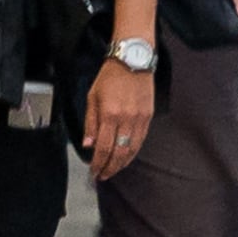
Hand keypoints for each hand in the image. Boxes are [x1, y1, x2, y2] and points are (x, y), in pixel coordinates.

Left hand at [82, 57, 155, 180]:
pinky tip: (126, 158)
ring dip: (122, 164)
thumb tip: (88, 144)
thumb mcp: (92, 97)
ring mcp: (139, 119)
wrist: (132, 60)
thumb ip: (90, 123)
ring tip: (113, 170)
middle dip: (110, 168)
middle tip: (103, 176)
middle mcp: (126, 119)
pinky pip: (140, 141)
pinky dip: (133, 153)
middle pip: (118, 153)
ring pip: (131, 150)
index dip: (98, 164)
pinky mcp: (148, 117)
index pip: (102, 148)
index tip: (94, 172)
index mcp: (109, 114)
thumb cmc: (110, 76)